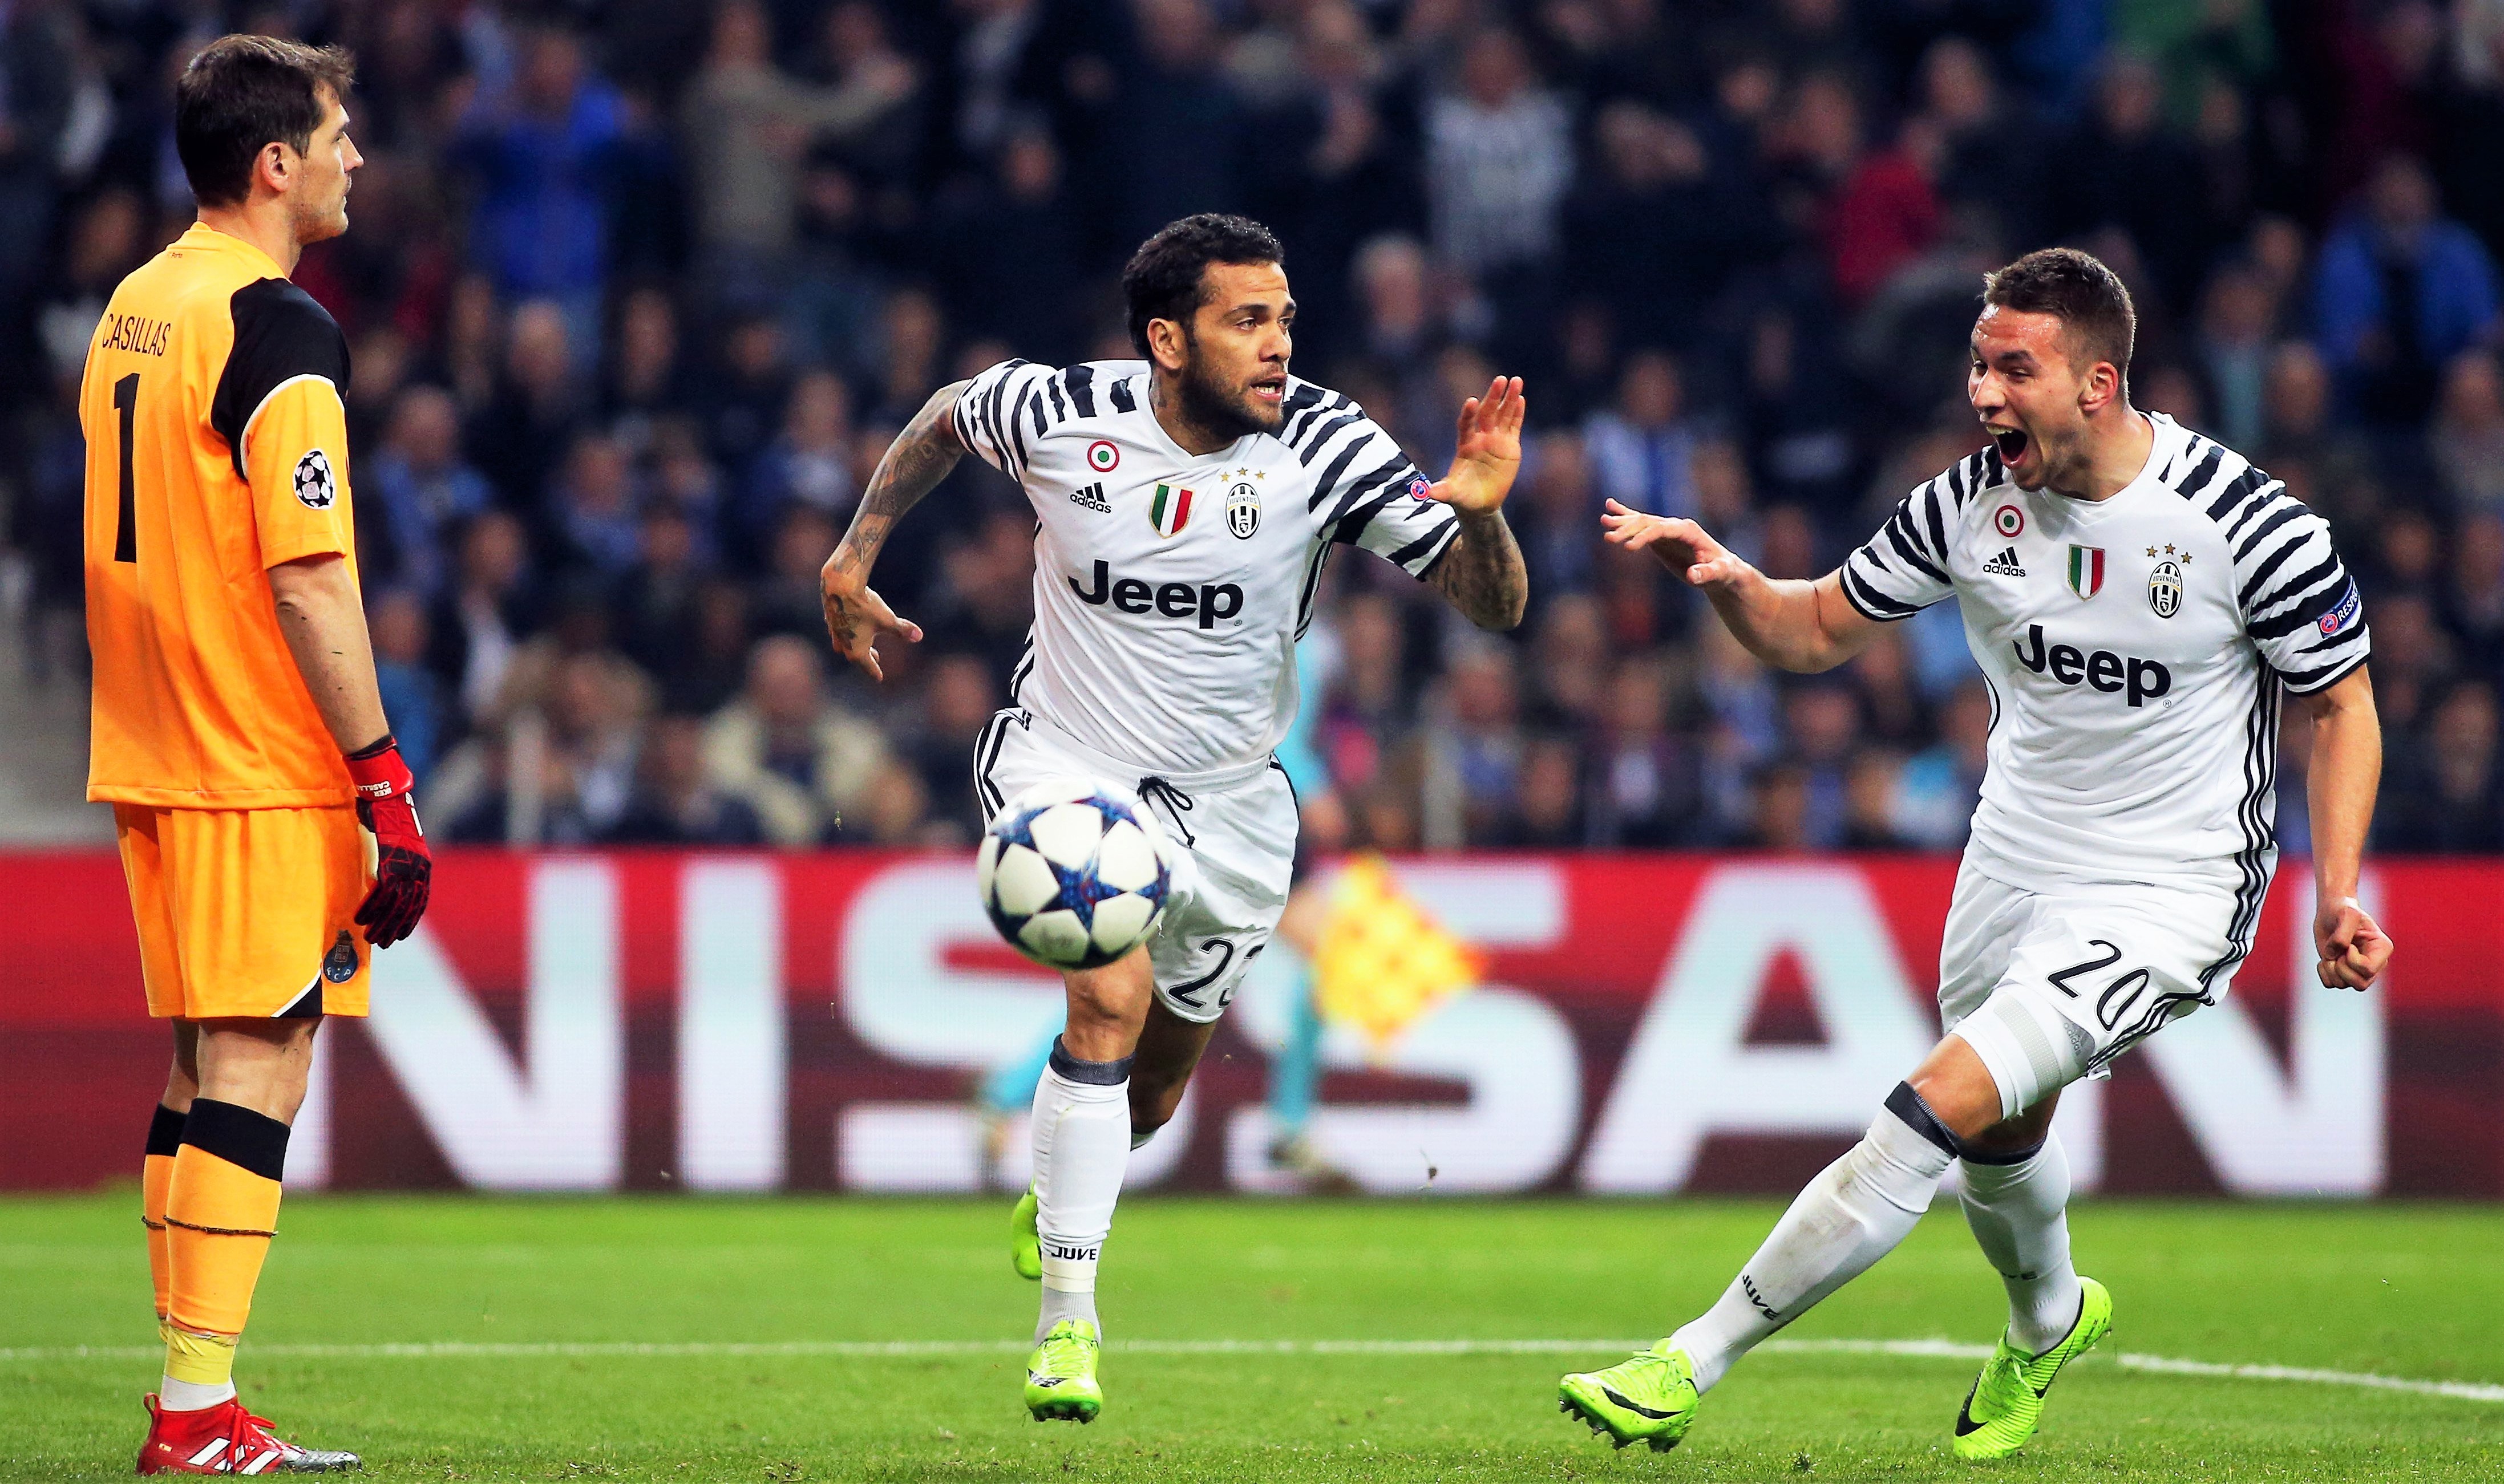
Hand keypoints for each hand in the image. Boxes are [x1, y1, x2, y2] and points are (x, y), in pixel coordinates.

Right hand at [345, 735, 430, 948]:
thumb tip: (383, 886)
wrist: (385, 798)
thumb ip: (397, 866)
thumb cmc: (389, 820)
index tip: (403, 935)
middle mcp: (417, 870)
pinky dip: (368, 909)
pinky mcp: (385, 864)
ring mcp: (402, 868)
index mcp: (423, 867)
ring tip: (371, 938)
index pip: (420, 901)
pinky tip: (359, 919)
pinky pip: (377, 894)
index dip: (411, 920)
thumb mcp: (399, 846)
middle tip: (384, 943)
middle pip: (407, 908)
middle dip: (395, 928)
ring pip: (393, 906)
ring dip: (380, 924)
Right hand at [820, 557, 920, 681]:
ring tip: (862, 644)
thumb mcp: (887, 620)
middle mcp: (843, 644)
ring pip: (844, 644)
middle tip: (876, 659)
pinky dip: (846, 632)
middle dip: (866, 659)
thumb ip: (902, 630)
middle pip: (855, 656)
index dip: (875, 672)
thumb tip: (920, 636)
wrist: (840, 586)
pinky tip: (849, 626)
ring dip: (854, 646)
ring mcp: (835, 632)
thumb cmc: (865, 606)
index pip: (868, 666)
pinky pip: (838, 631)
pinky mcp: (830, 618)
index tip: (879, 679)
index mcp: (857, 650)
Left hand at [1425, 376, 1525, 514]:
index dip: (1468, 413)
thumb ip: (1441, 491)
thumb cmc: (1463, 496)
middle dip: (1493, 396)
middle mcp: (1480, 438)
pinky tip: (1521, 398)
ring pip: (1503, 415)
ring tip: (1516, 380)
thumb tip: (1426, 493)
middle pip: (1487, 413)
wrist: (1480, 503)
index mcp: (1465, 444)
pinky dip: (1517, 413)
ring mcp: (1496, 440)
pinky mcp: (1510, 446)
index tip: (1471, 401)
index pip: (1466, 424)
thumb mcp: (1452, 494)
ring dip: (1509, 398)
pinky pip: (1514, 426)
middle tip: (1500, 379)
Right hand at [1602, 500, 1753, 587]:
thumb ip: (1706, 573)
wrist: (1722, 569)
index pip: (1660, 529)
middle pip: (1648, 522)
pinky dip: (1625, 516)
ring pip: (1641, 521)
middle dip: (1628, 529)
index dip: (1643, 536)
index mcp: (1688, 530)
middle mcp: (1675, 525)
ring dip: (1622, 521)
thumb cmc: (1723, 572)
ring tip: (1604, 521)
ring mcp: (1667, 529)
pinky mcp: (1661, 536)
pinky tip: (1609, 507)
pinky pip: (1641, 524)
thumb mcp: (1718, 574)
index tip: (1627, 547)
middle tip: (1609, 538)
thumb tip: (1693, 575)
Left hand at [2313, 895, 2390, 990]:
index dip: (2352, 960)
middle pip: (2360, 985)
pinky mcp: (2342, 971)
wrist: (2331, 911)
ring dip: (2331, 970)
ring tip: (2331, 953)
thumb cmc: (2343, 909)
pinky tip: (2326, 958)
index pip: (2369, 970)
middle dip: (2342, 969)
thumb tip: (2334, 954)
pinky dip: (2323, 972)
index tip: (2348, 946)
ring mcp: (2358, 969)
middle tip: (2338, 953)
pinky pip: (2330, 984)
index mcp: (2382, 948)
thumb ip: (2343, 933)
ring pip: (2344, 985)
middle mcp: (2375, 963)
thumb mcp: (2346, 914)